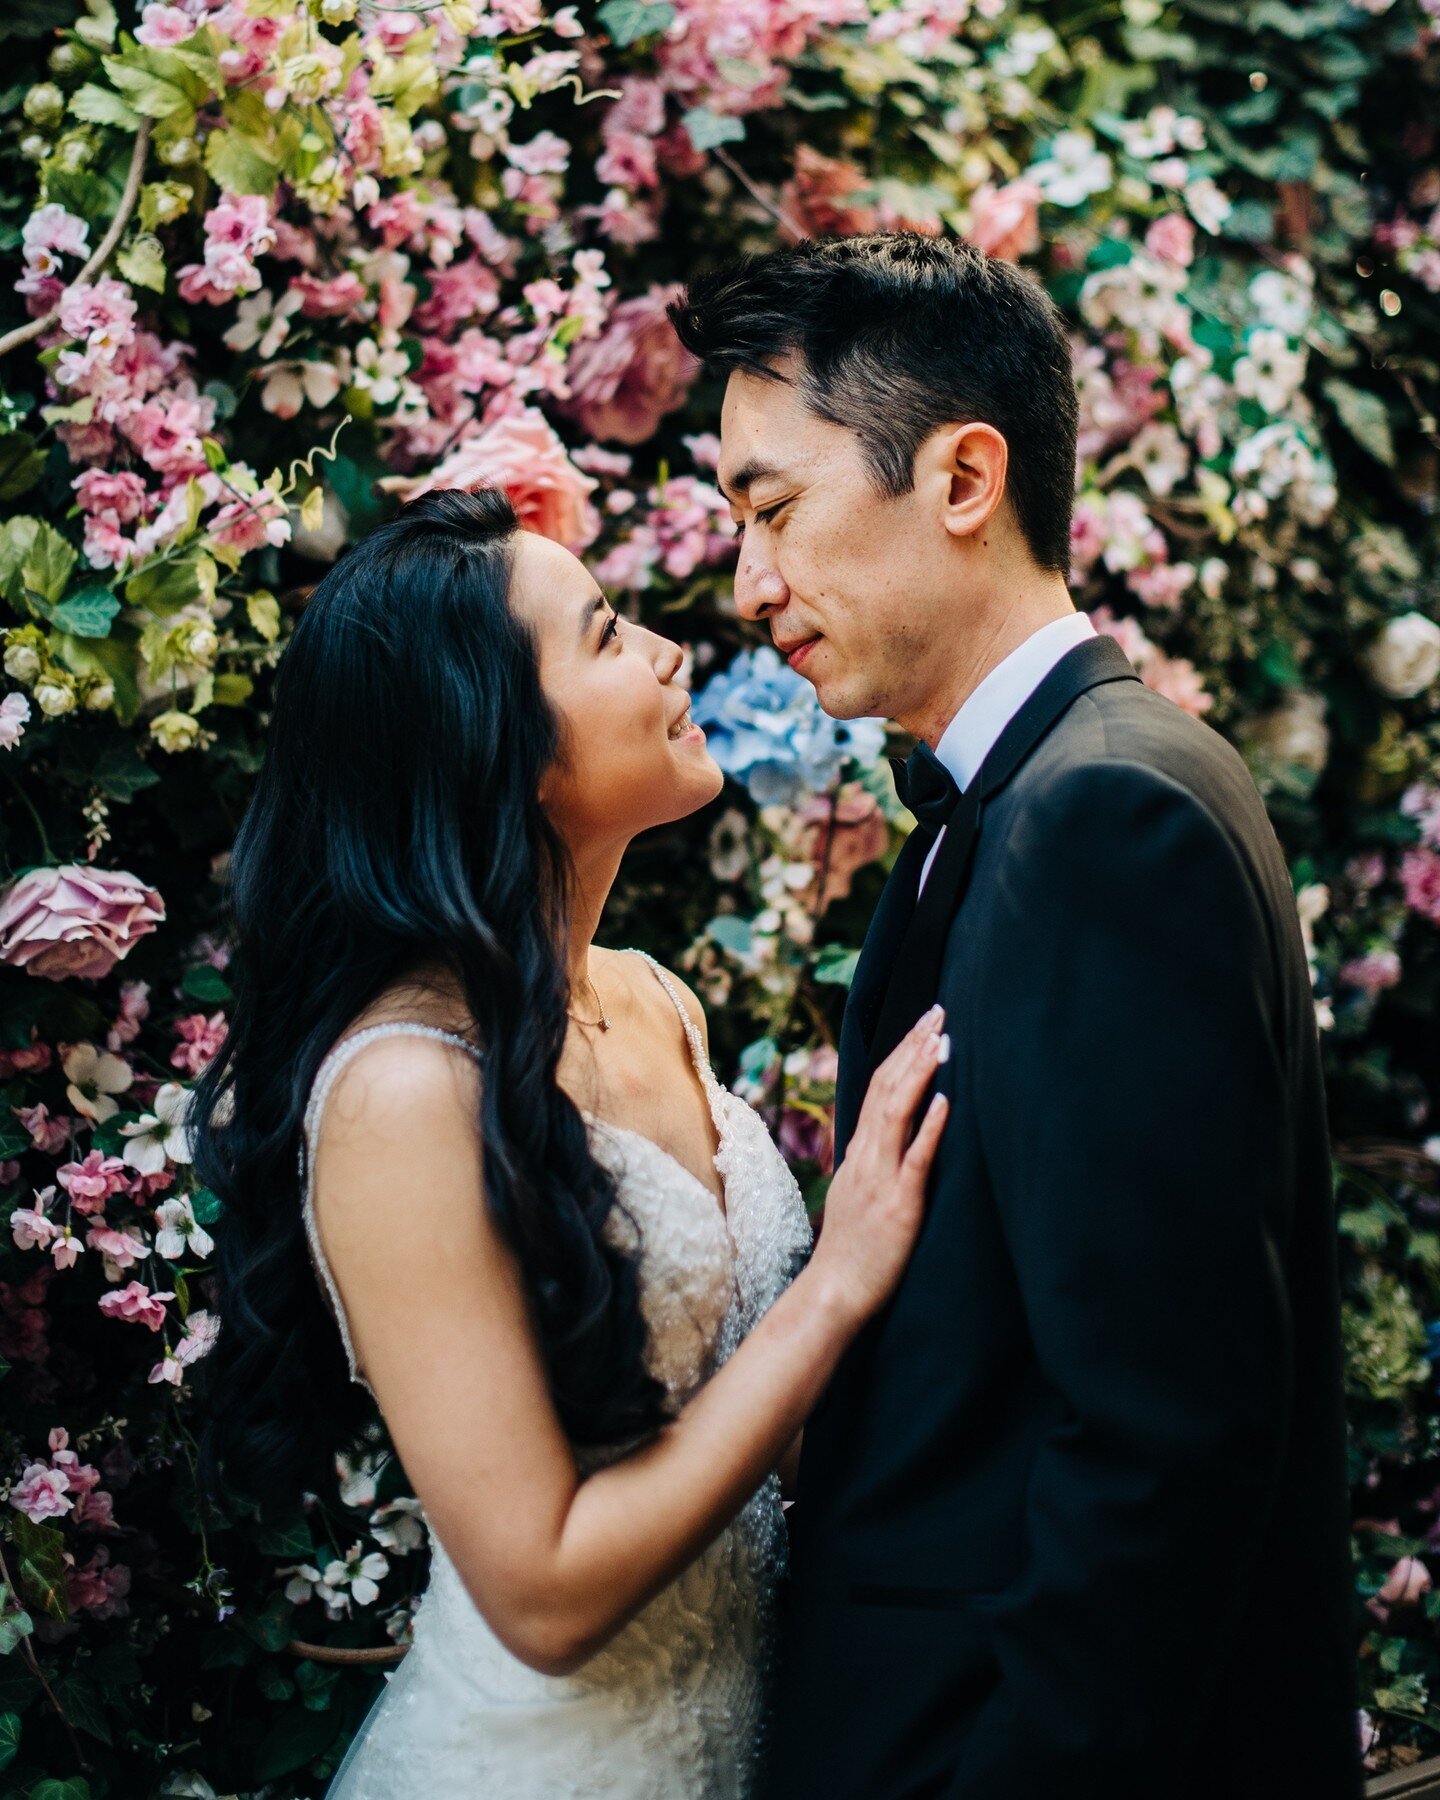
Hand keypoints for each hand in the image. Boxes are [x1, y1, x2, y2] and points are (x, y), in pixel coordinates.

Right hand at [807, 1007, 949, 1327]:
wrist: (834, 1291)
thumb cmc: (854, 1249)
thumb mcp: (862, 1192)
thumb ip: (876, 1160)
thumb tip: (896, 1133)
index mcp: (860, 1150)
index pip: (879, 1086)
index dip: (902, 1052)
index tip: (924, 1022)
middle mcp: (867, 1155)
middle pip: (887, 1087)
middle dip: (913, 1046)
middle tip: (938, 1010)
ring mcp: (881, 1177)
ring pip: (897, 1112)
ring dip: (919, 1072)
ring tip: (941, 1038)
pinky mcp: (899, 1204)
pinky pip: (915, 1159)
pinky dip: (928, 1127)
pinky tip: (945, 1100)